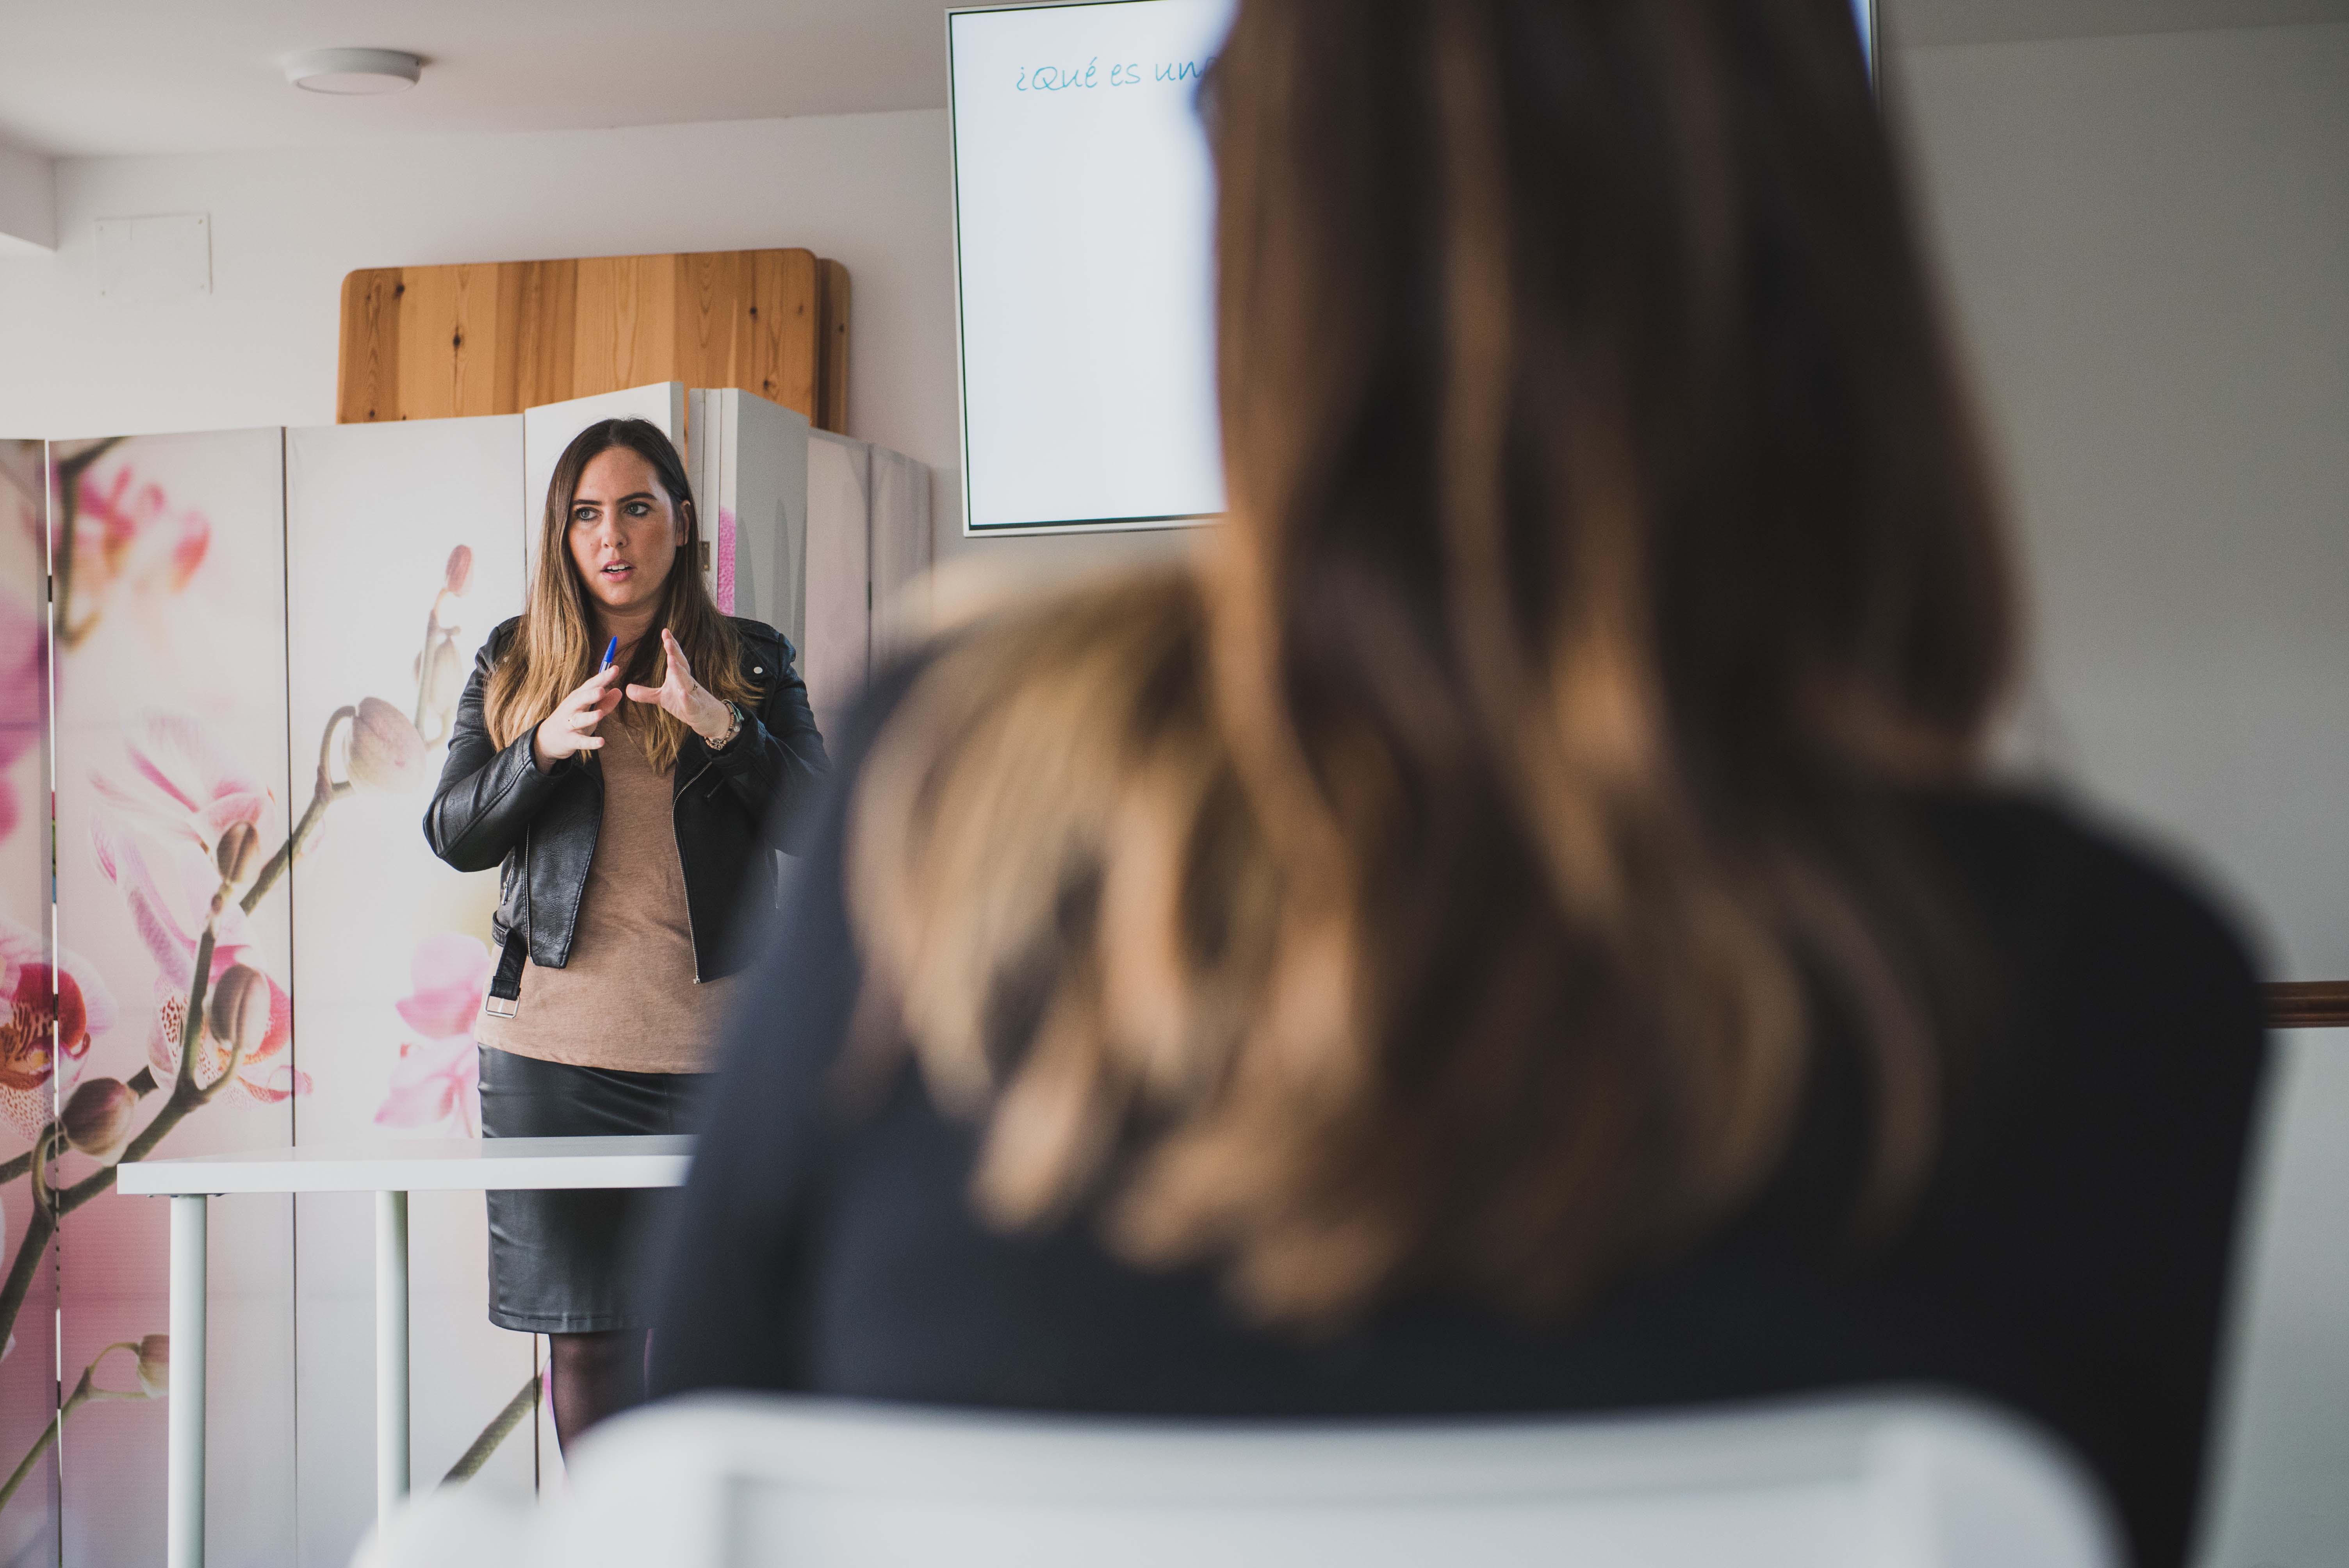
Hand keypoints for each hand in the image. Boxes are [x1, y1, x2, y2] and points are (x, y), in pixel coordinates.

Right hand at [532, 665, 621, 770]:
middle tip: (602, 690)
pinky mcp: (570, 740)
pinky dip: (590, 742)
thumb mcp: (588, 710)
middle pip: (581, 699)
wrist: (547, 739)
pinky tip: (601, 742)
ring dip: (589, 717)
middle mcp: (572, 708)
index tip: (615, 669)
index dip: (602, 677)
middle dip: (590, 694)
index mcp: (578, 698)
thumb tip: (620, 691)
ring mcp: (569, 724)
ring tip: (600, 714)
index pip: (591, 685)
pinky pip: (581, 741)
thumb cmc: (572, 720)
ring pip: (579, 720)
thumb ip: (605, 702)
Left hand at [627, 629, 733, 743]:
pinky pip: (691, 703)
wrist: (707, 719)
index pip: (675, 657)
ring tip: (671, 660)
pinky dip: (687, 698)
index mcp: (679, 676)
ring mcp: (692, 695)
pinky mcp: (695, 709)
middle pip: (681, 665)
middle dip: (675, 652)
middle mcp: (686, 682)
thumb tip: (626, 688)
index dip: (671, 645)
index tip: (665, 631)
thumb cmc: (684, 703)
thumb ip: (645, 693)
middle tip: (668, 641)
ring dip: (679, 671)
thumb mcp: (662, 698)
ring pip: (686, 681)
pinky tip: (682, 693)